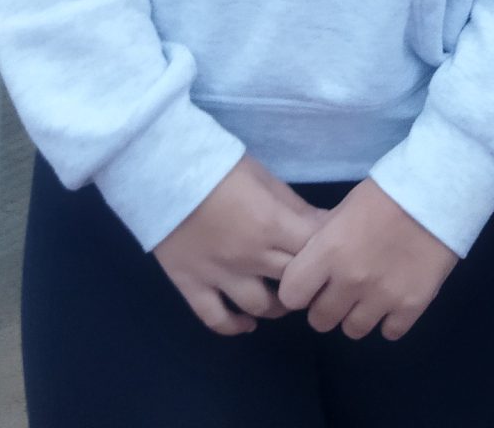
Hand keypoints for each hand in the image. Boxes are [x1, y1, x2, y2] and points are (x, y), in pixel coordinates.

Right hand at [151, 156, 323, 335]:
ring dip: (278, 306)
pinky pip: (216, 319)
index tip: (332, 253)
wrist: (161, 169)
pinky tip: (247, 323)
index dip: (329, 255)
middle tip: (311, 277)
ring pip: (261, 308)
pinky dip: (234, 327)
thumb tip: (324, 226)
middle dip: (309, 281)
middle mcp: (251, 257)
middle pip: (295, 283)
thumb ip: (294, 207)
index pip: (315, 253)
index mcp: (273, 226)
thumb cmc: (218, 166)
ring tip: (282, 298)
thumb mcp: (265, 178)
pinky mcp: (191, 285)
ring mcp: (220, 275)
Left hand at [277, 178, 459, 340]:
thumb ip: (323, 245)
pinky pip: (389, 332)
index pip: (291, 296)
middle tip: (341, 291)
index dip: (299, 291)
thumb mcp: (342, 211)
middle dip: (327, 307)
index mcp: (328, 252)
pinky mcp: (412, 306)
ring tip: (370, 295)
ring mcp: (382, 297)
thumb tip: (310, 270)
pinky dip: (390, 320)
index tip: (311, 284)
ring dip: (357, 315)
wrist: (436, 190)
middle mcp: (350, 281)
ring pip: (353, 330)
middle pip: (320, 320)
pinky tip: (395, 298)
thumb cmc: (385, 193)